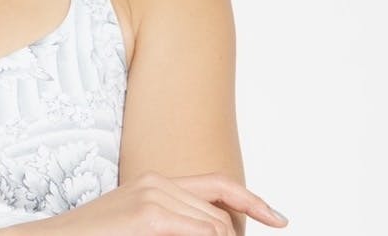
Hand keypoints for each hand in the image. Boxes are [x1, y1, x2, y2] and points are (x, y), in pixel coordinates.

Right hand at [38, 170, 288, 234]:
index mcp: (156, 183)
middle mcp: (158, 184)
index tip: (278, 219)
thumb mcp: (136, 223)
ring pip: (215, 229)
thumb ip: (171, 221)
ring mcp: (153, 198)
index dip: (252, 200)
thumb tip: (210, 230)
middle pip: (221, 220)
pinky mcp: (149, 217)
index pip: (217, 186)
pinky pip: (201, 235)